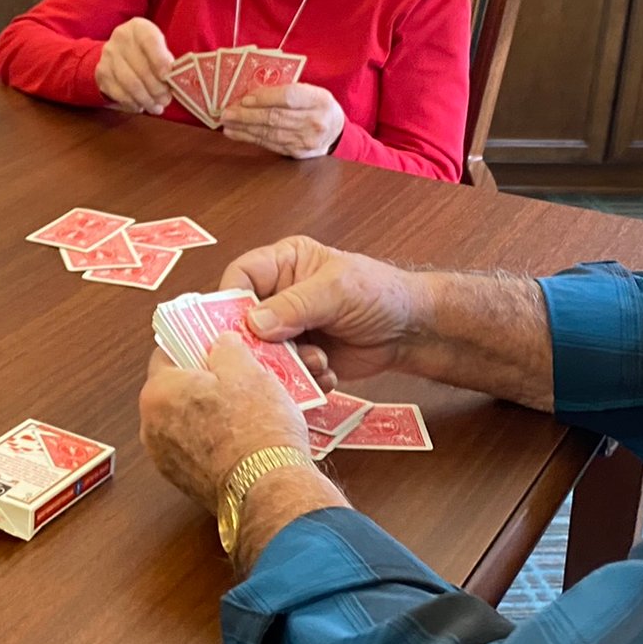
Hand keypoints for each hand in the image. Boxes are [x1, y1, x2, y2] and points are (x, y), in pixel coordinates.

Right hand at [94, 18, 175, 114]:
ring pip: (130, 83)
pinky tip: (141, 106)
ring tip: (156, 107)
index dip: (160, 60)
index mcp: (139, 27)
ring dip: (146, 99)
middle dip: (157, 88)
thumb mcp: (158, 48)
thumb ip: (166, 60)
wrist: (119, 52)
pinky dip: (132, 103)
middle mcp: (120, 38)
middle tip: (166, 100)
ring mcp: (108, 55)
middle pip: (141, 67)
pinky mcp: (102, 73)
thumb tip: (173, 81)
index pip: (150, 41)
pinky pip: (119, 93)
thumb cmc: (146, 51)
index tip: (168, 77)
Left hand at [139, 337, 308, 515]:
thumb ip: (226, 348)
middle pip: (175, 391)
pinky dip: (213, 441)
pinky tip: (242, 436)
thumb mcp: (247, 369)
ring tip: (245, 407)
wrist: (268, 487)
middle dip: (203, 382)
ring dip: (209, 413)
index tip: (214, 346)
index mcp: (157, 393)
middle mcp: (151, 427)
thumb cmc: (256, 428)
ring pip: (186, 422)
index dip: (193, 346)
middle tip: (235, 376)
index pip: (166, 355)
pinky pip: (196, 449)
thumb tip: (221, 344)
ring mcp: (165, 459)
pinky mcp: (184, 482)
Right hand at [220, 236, 422, 389]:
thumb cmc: (380, 294)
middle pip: (244, 320)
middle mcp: (279, 296)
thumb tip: (253, 323)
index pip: (240, 276)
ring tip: (316, 361)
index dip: (230, 299)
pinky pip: (285, 373)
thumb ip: (295, 304)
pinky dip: (302, 379)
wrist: (412, 332)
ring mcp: (288, 330)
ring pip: (263, 352)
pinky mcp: (300, 359)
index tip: (235, 326)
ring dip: (285, 363)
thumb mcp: (337, 290)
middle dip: (258, 341)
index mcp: (284, 264)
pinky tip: (327, 372)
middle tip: (273, 355)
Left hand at [221, 82, 345, 158]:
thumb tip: (249, 93)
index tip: (244, 99)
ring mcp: (308, 140)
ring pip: (271, 133)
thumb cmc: (316, 105)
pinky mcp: (299, 154)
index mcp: (319, 99)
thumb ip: (285, 90)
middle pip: (276, 117)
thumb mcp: (310, 91)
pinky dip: (251, 138)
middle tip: (226, 112)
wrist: (335, 131)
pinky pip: (271, 145)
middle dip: (247, 115)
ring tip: (226, 123)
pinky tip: (237, 133)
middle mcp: (316, 121)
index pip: (289, 97)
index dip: (265, 98)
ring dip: (244, 128)